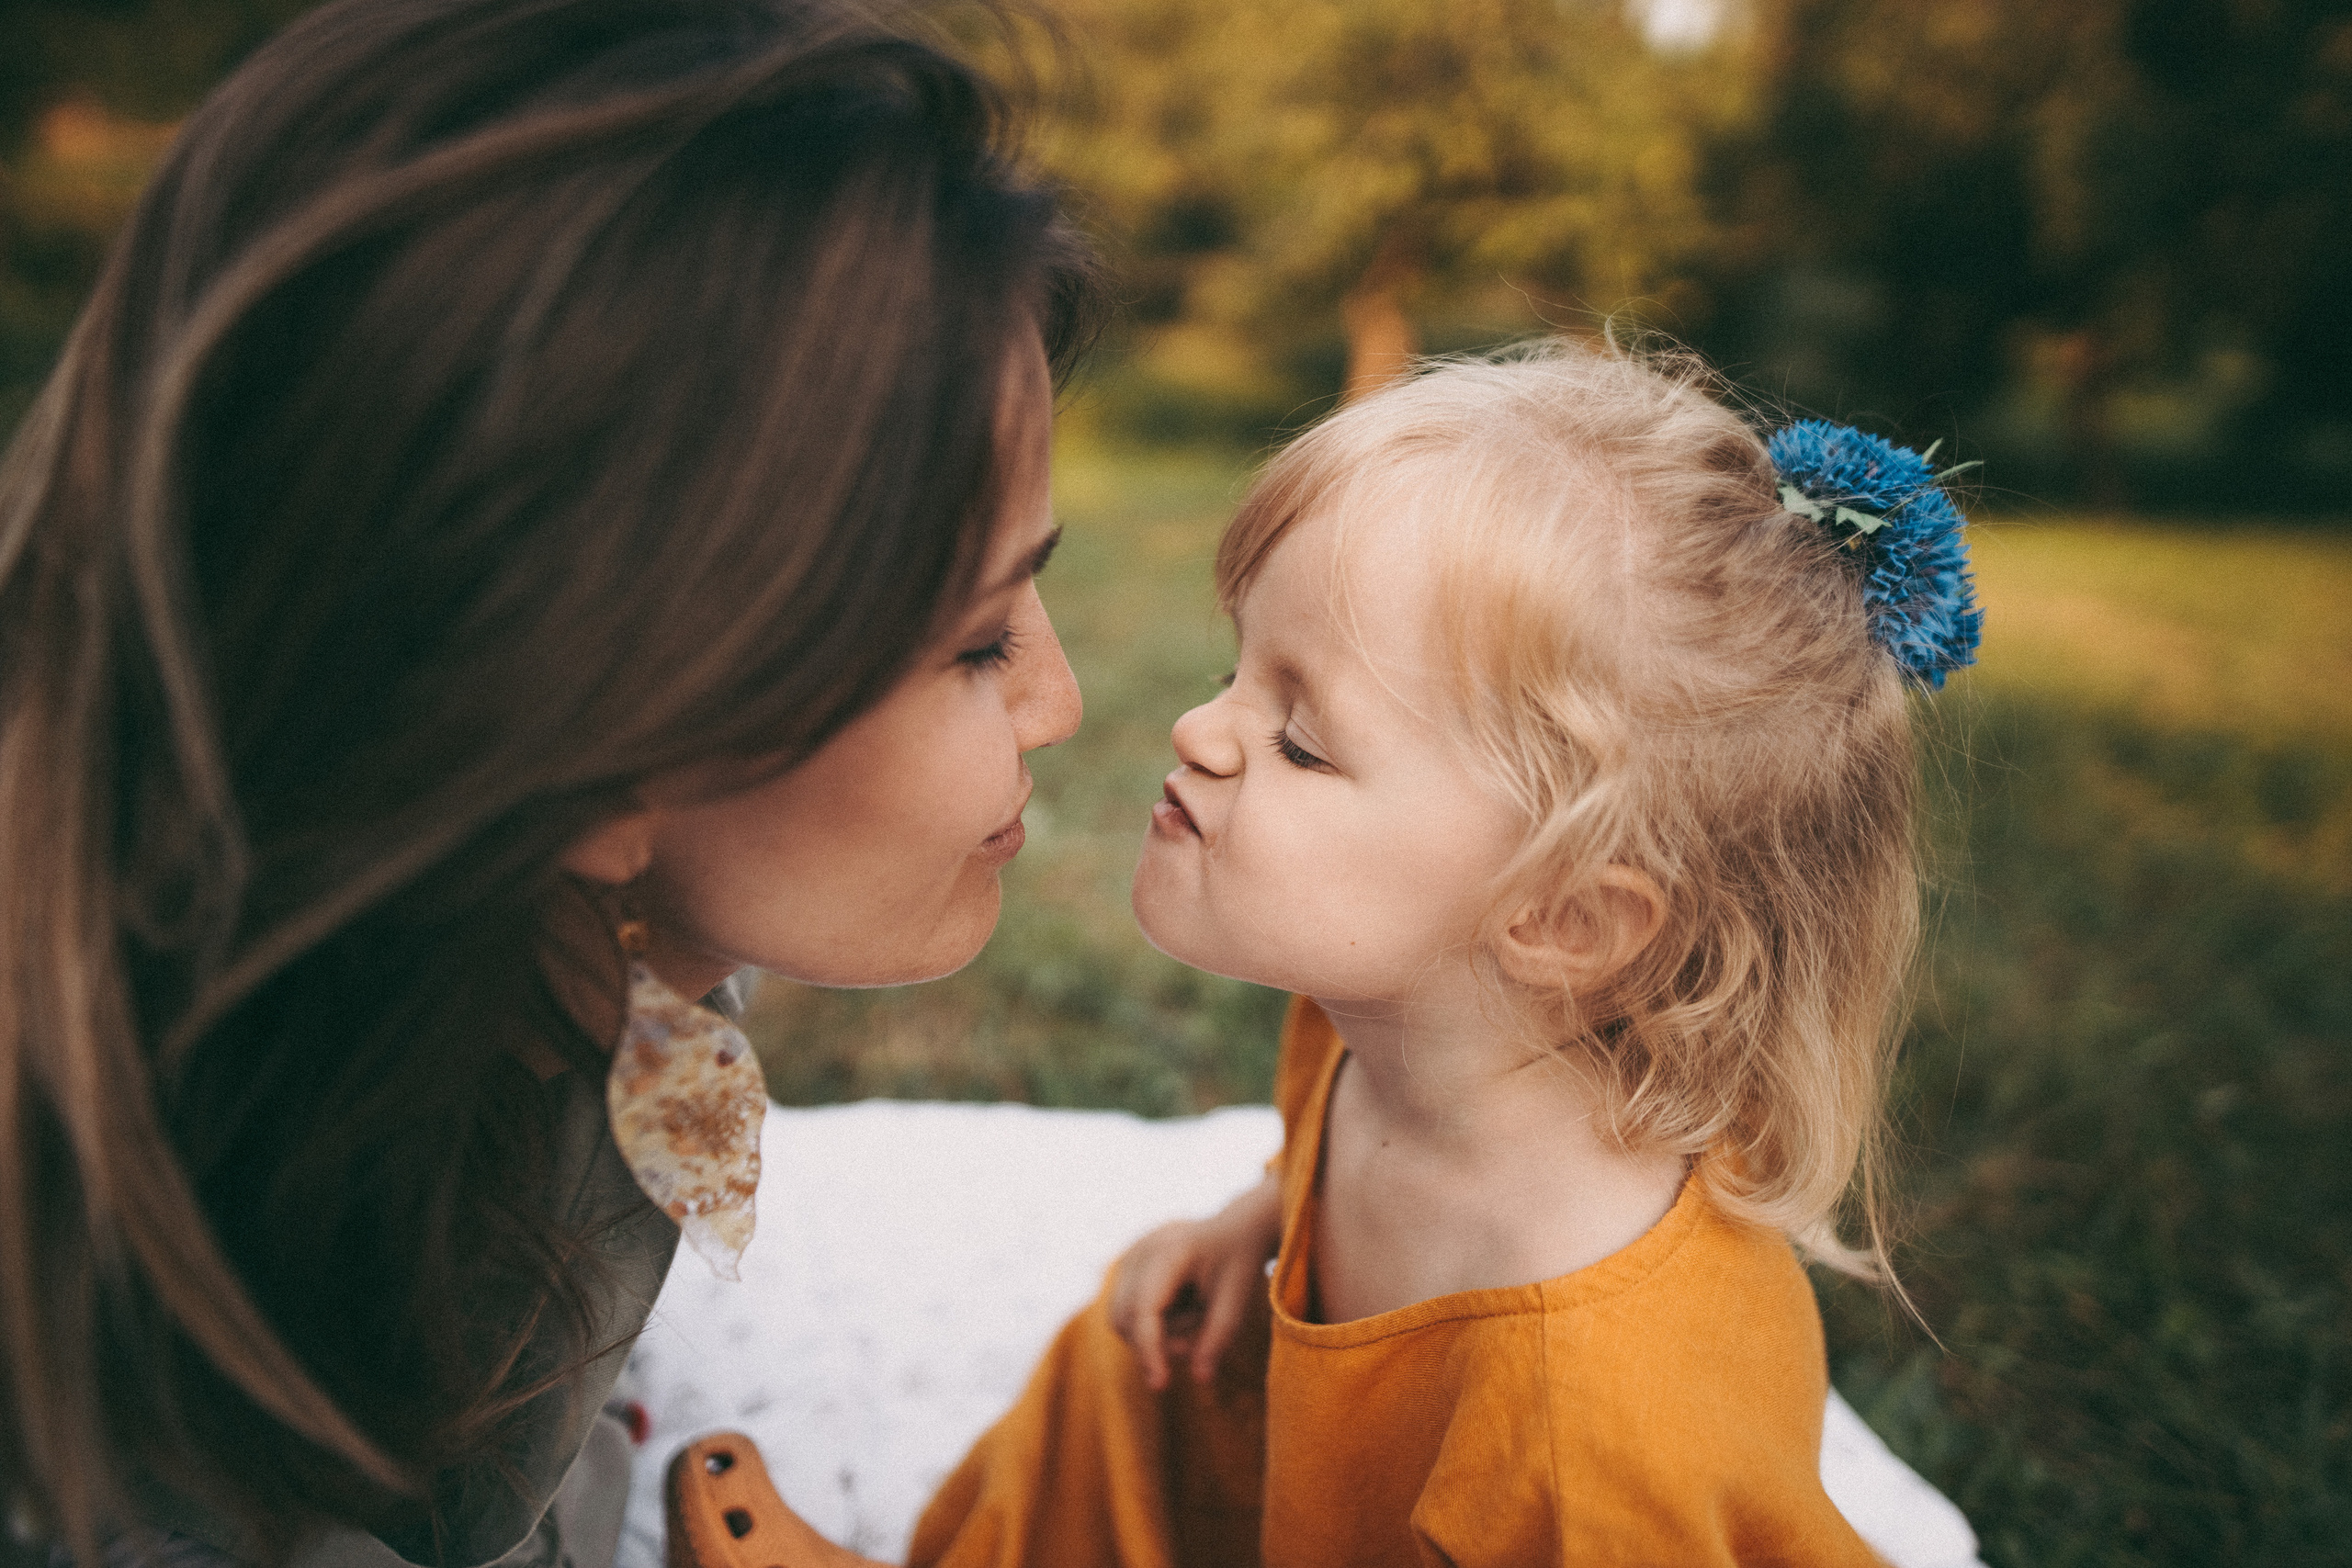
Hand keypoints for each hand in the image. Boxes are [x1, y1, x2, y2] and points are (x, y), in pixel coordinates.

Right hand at [1108, 1171, 1282, 1390]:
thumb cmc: (1240, 1262)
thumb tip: (1201, 1379)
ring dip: (1155, 1333)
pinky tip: (1182, 1305)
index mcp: (1170, 1251)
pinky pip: (1126, 1311)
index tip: (1161, 1384)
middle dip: (1154, 1343)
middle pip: (1124, 1317)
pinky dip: (1151, 1323)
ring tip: (1196, 1314)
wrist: (1236, 1228)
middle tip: (1197, 1341)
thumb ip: (1218, 1337)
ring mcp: (1129, 1256)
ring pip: (1121, 1318)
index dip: (1148, 1349)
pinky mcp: (1127, 1267)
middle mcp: (1140, 1250)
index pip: (1143, 1309)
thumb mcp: (1238, 1300)